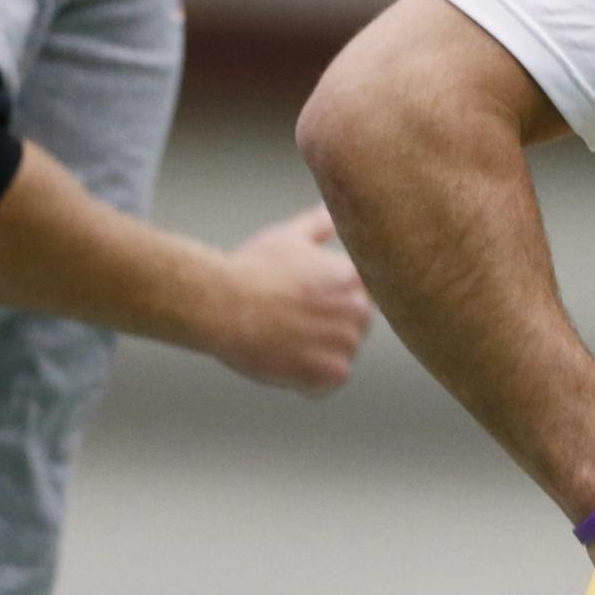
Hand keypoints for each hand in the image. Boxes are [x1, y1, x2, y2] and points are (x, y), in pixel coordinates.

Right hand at [214, 207, 373, 391]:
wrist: (223, 304)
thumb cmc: (253, 268)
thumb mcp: (291, 237)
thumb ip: (321, 225)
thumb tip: (336, 211)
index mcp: (356, 277)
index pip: (371, 294)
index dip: (341, 299)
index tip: (315, 301)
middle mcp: (360, 309)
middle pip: (357, 326)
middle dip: (332, 326)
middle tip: (294, 319)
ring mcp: (347, 343)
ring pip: (342, 354)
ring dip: (320, 353)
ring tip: (285, 337)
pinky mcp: (332, 374)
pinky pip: (328, 382)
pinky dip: (309, 379)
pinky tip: (285, 358)